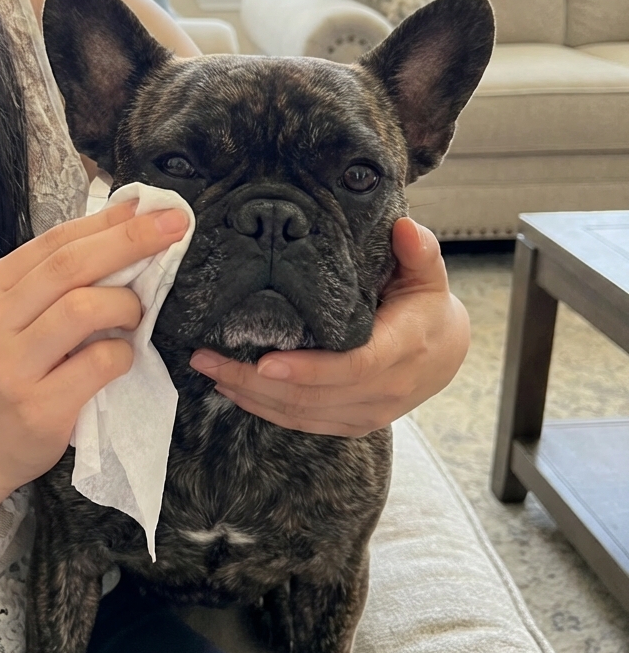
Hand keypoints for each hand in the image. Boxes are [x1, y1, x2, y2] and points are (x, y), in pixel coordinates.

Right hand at [0, 200, 188, 493]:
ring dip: (125, 304)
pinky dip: (124, 353)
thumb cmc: (4, 374)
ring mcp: (10, 366)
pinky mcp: (37, 406)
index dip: (107, 222)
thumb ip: (56, 282)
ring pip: (83, 308)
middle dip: (129, 241)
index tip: (152, 208)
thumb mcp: (13, 319)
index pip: (53, 242)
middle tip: (174, 228)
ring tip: (135, 315)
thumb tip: (125, 226)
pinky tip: (122, 356)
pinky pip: (99, 361)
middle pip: (70, 266)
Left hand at [188, 217, 468, 436]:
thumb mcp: (428, 273)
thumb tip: (405, 229)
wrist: (445, 351)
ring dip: (251, 396)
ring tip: (209, 371)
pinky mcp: (351, 423)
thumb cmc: (426, 304)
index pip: (353, 367)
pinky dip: (265, 409)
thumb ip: (418, 251)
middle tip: (207, 359)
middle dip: (255, 381)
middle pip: (314, 395)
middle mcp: (385, 389)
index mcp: (403, 349)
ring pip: (302, 413)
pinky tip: (233, 390)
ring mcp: (368, 412)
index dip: (308, 369)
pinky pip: (304, 422)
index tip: (264, 363)